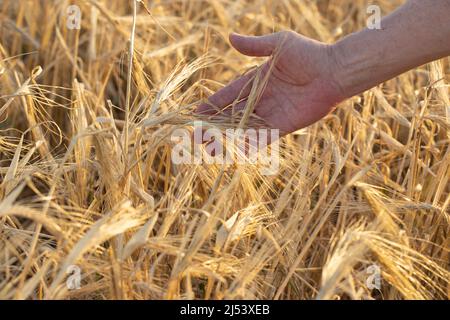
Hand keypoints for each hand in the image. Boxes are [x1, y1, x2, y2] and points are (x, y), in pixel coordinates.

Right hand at [196, 31, 344, 135]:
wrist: (334, 72)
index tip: (196, 113)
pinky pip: (261, 138)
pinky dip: (247, 145)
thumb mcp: (279, 44)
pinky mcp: (283, 126)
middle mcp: (261, 99)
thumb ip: (254, 46)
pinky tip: (232, 152)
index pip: (228, 95)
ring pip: (243, 129)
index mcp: (256, 81)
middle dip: (213, 126)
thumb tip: (229, 37)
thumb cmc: (309, 54)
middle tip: (195, 137)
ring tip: (208, 148)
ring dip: (226, 138)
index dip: (212, 104)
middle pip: (231, 115)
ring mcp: (271, 114)